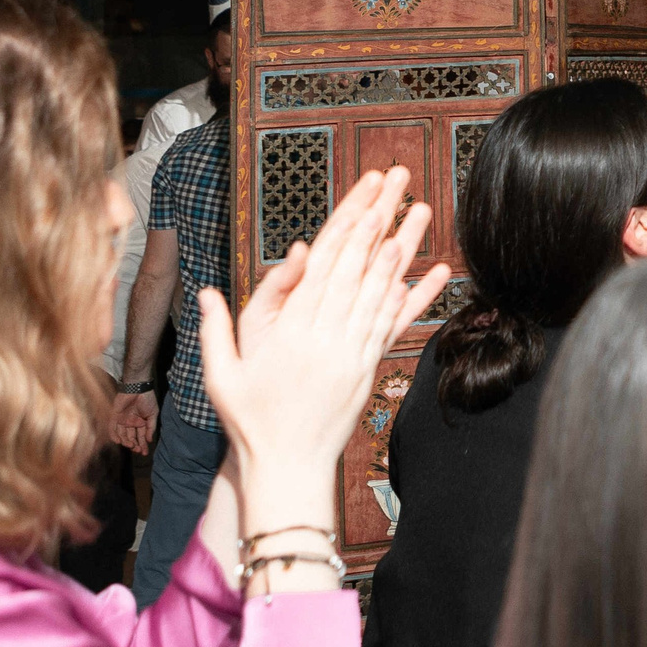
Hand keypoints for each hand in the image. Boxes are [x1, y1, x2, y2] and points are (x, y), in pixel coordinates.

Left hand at [111, 390, 158, 454]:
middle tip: (138, 450)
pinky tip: (119, 441)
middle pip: (131, 437)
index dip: (143, 444)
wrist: (138, 388)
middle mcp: (130, 423)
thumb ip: (150, 428)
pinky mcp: (115, 416)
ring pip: (122, 435)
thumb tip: (150, 440)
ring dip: (126, 441)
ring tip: (131, 445)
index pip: (141, 436)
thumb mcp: (153, 415)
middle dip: (135, 445)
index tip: (144, 452)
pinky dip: (114, 435)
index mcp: (140, 422)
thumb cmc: (147, 400)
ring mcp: (122, 420)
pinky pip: (112, 428)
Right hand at [198, 167, 447, 550]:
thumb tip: (208, 291)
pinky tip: (437, 273)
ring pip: (382, 288)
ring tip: (420, 209)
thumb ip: (216, 329)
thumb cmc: (249, 420)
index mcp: (290, 329)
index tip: (365, 191)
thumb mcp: (220, 375)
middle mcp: (326, 335)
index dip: (348, 221)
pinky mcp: (368, 367)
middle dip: (379, 216)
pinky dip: (416, 298)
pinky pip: (395, 325)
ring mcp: (352, 351)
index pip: (325, 262)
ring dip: (404, 247)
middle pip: (358, 263)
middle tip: (398, 178)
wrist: (287, 467)